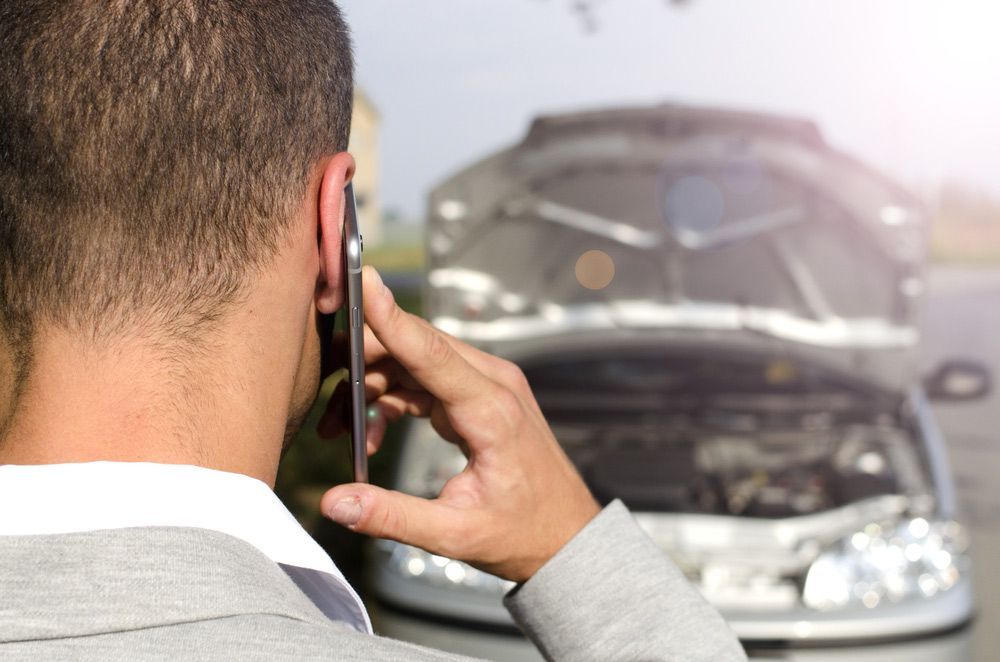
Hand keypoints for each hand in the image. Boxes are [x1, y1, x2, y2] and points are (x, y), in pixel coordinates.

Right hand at [319, 267, 599, 582]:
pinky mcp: (478, 394)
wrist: (566, 535)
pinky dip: (391, 398)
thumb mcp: (455, 535)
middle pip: (414, 347)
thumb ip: (392, 516)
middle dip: (361, 365)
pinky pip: (424, 379)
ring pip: (414, 360)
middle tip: (323, 403)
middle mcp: (492, 383)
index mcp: (491, 411)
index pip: (431, 352)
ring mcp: (487, 384)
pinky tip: (371, 435)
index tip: (363, 280)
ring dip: (371, 386)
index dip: (392, 318)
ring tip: (340, 432)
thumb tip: (334, 502)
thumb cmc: (522, 533)